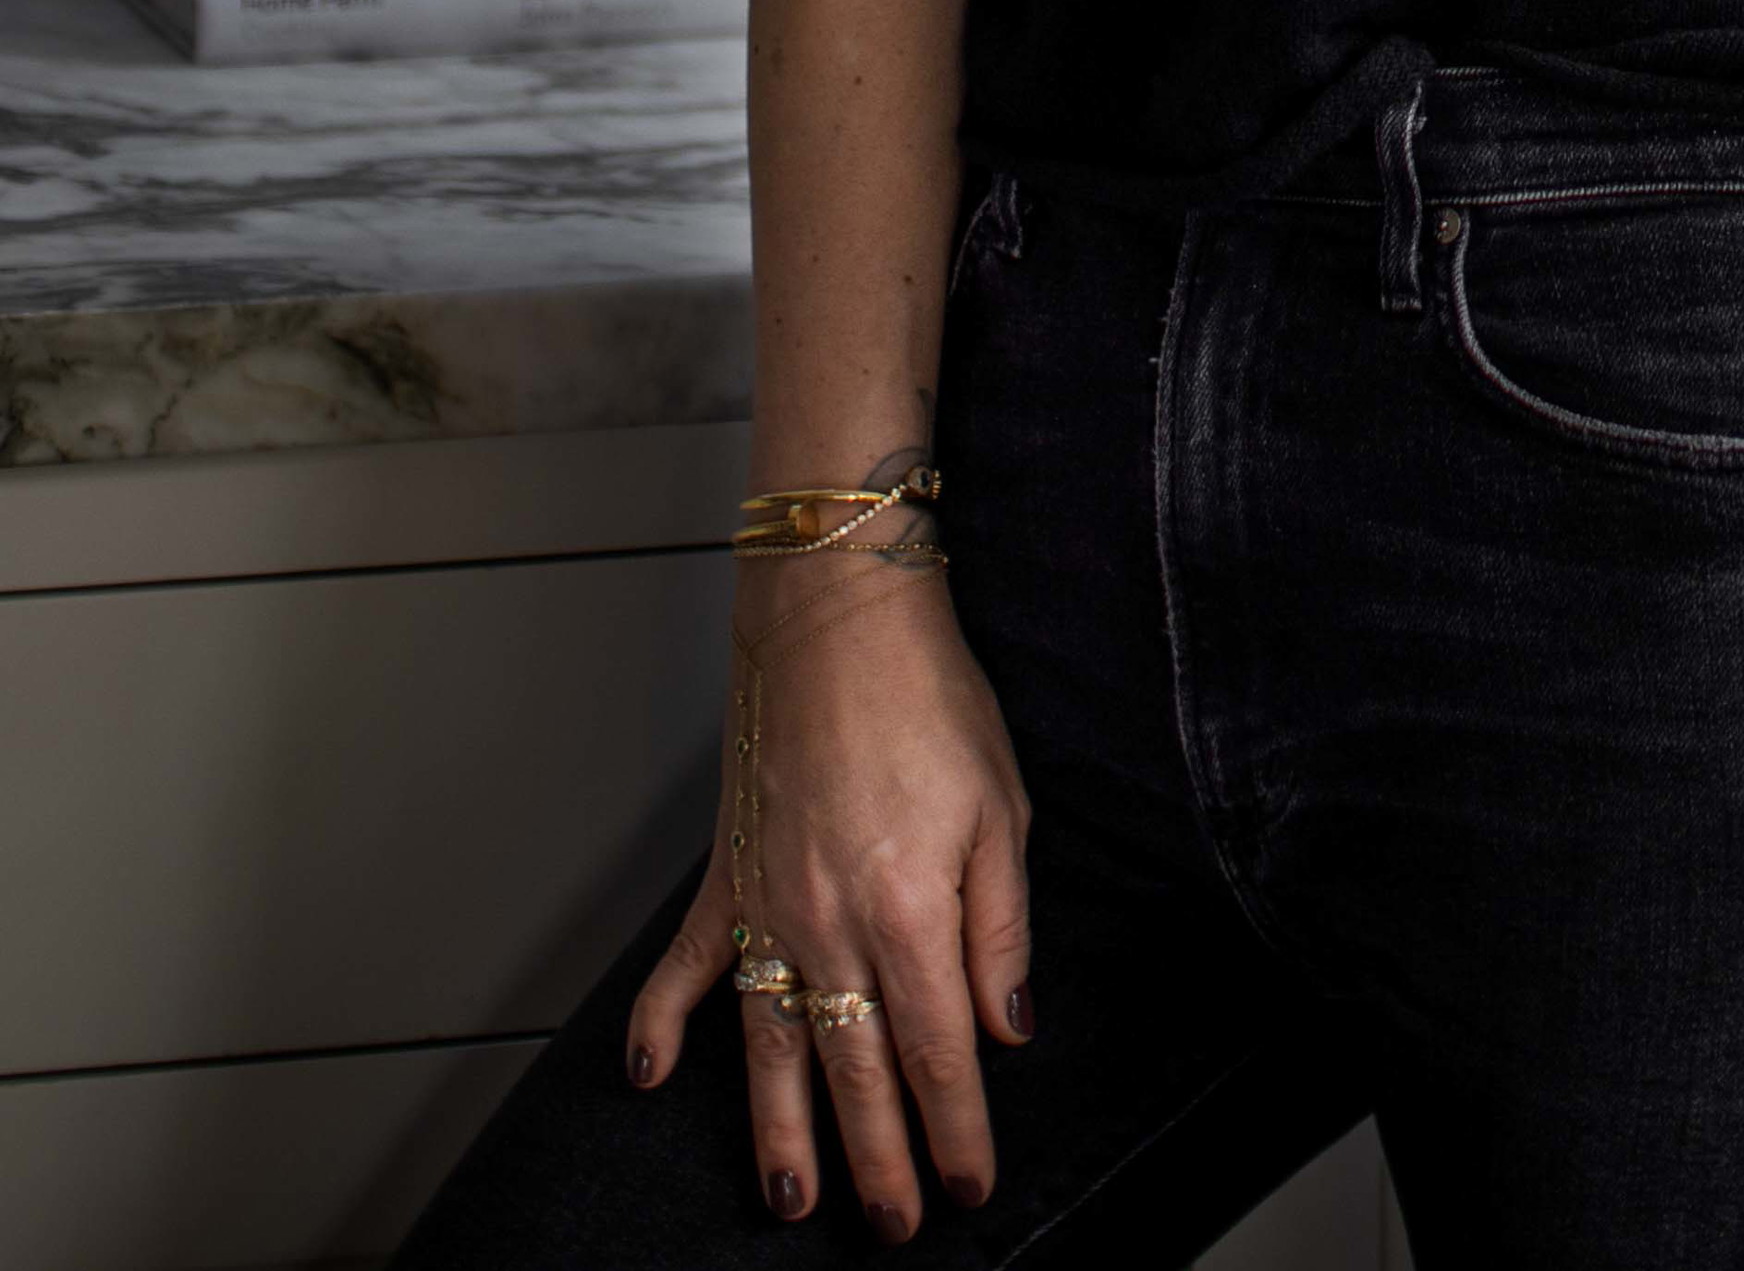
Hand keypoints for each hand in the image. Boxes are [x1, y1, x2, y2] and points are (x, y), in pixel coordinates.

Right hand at [625, 556, 1033, 1240]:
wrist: (841, 624)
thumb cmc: (934, 704)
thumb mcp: (1004, 811)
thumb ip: (1001, 931)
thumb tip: (1006, 1028)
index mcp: (911, 913)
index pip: (938, 1052)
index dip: (957, 1128)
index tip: (970, 1182)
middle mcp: (831, 928)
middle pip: (858, 1072)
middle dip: (879, 1161)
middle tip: (894, 1225)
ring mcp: (768, 910)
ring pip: (771, 1050)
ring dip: (781, 1131)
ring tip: (791, 1201)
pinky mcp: (727, 879)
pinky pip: (686, 968)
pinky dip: (660, 1024)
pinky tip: (645, 1077)